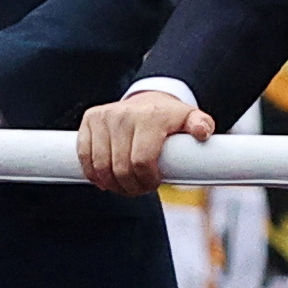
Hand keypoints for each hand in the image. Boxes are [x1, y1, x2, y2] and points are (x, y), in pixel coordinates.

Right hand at [75, 84, 194, 194]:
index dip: (146, 181)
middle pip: (120, 168)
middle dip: (130, 186)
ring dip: (112, 184)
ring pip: (101, 167)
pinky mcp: (90, 120)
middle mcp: (123, 115)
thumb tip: (203, 132)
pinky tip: (104, 179)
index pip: (141, 162)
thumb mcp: (190, 119)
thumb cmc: (170, 118)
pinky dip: (93, 173)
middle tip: (140, 189)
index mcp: (149, 118)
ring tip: (124, 185)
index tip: (153, 184)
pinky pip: (85, 155)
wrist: (148, 99)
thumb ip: (202, 125)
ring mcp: (104, 117)